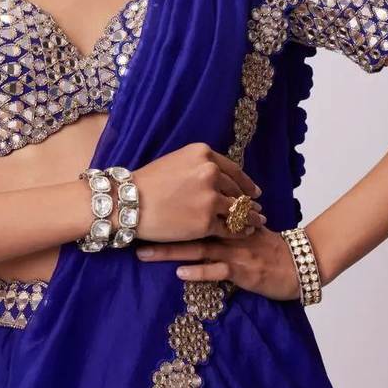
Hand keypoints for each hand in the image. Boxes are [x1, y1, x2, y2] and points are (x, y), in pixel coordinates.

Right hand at [129, 142, 264, 242]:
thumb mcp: (176, 162)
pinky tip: (244, 233)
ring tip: (257, 222)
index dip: (246, 183)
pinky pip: (229, 227)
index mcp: (204, 155)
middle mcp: (210, 173)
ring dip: (250, 217)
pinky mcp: (206, 222)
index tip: (255, 192)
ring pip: (237, 209)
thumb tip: (219, 178)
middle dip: (249, 202)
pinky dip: (239, 231)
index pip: (233, 170)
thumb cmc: (148, 182)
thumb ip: (199, 167)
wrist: (129, 202)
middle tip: (258, 210)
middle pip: (237, 190)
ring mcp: (209, 198)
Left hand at [134, 225, 302, 300]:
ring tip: (144, 253)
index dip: (168, 209)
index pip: (194, 208)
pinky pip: (217, 270)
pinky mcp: (242, 270)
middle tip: (133, 231)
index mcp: (227, 219)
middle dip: (160, 229)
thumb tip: (195, 211)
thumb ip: (222, 219)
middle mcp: (228, 231)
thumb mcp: (244, 228)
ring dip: (170, 250)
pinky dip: (199, 271)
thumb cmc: (268, 247)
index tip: (142, 210)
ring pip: (198, 247)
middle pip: (189, 226)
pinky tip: (180, 273)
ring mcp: (234, 250)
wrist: (298, 265)